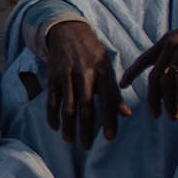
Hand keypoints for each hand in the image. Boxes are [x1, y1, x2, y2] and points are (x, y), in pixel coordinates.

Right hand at [40, 20, 130, 149]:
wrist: (68, 31)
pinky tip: (56, 128)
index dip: (109, 120)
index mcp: (102, 71)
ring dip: (69, 126)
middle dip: (86, 129)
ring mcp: (67, 75)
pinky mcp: (53, 76)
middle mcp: (85, 73)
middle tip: (86, 147)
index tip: (109, 137)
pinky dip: (53, 115)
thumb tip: (126, 114)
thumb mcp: (106, 67)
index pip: (107, 100)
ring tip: (71, 141)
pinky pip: (52, 100)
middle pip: (86, 107)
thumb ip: (114, 92)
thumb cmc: (92, 53)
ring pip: (67, 106)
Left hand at [119, 11, 177, 120]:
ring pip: (169, 83)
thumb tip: (171, 75)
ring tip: (174, 117)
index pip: (144, 58)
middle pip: (155, 77)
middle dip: (153, 99)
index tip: (122, 85)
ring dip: (170, 104)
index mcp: (168, 40)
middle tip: (154, 115)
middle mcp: (172, 44)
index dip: (132, 73)